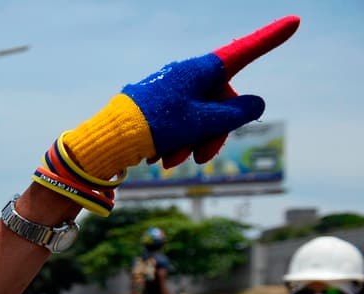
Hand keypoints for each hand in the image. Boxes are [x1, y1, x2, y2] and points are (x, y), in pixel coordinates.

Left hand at [63, 17, 298, 181]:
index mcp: (201, 70)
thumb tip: (255, 104)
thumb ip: (235, 114)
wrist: (109, 140)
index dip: (270, 39)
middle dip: (214, 133)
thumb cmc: (157, 126)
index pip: (244, 52)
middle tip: (202, 159)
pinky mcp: (155, 106)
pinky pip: (177, 124)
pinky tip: (157, 157)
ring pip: (197, 118)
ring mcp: (170, 90)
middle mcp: (186, 75)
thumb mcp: (203, 122)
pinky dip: (174, 142)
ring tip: (170, 162)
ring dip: (190, 144)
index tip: (294, 21)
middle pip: (220, 101)